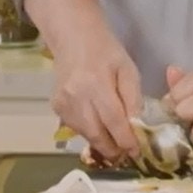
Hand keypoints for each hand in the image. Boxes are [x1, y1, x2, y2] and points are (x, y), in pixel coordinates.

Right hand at [49, 27, 144, 162]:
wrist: (74, 38)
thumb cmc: (106, 51)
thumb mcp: (128, 70)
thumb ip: (133, 99)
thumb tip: (136, 126)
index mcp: (96, 84)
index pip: (113, 121)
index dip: (126, 140)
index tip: (136, 152)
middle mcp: (76, 96)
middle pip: (96, 134)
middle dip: (112, 149)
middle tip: (126, 154)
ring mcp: (63, 103)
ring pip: (85, 134)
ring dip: (101, 142)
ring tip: (114, 142)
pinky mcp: (56, 107)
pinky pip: (76, 128)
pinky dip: (89, 131)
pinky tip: (98, 125)